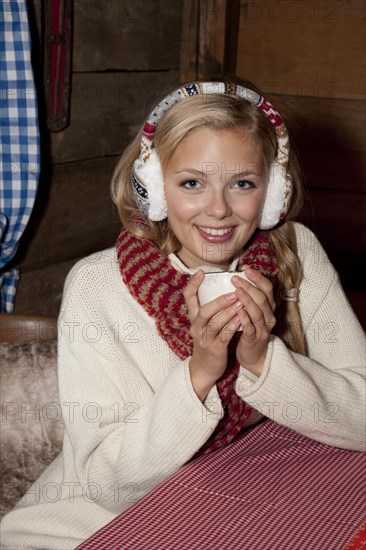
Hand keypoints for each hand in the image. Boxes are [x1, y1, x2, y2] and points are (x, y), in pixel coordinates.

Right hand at [183, 270, 242, 400]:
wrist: (204, 367)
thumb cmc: (208, 339)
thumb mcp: (204, 322)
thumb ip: (211, 307)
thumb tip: (224, 287)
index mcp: (193, 317)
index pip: (188, 297)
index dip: (193, 284)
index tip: (201, 272)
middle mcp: (196, 326)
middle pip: (202, 311)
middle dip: (219, 301)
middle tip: (234, 293)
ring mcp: (204, 338)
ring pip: (215, 324)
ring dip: (229, 313)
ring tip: (242, 303)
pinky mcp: (214, 349)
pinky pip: (224, 336)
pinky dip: (233, 327)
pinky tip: (242, 320)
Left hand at [231, 267, 275, 376]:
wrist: (253, 355)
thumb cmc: (249, 329)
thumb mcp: (252, 311)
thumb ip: (248, 297)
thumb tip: (236, 277)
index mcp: (268, 307)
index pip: (267, 288)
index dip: (257, 277)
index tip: (245, 268)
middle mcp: (269, 316)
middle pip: (263, 298)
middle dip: (249, 286)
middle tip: (235, 278)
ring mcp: (263, 328)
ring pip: (258, 312)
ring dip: (247, 299)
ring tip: (236, 290)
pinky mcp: (255, 339)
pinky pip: (250, 327)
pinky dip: (244, 318)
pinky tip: (237, 311)